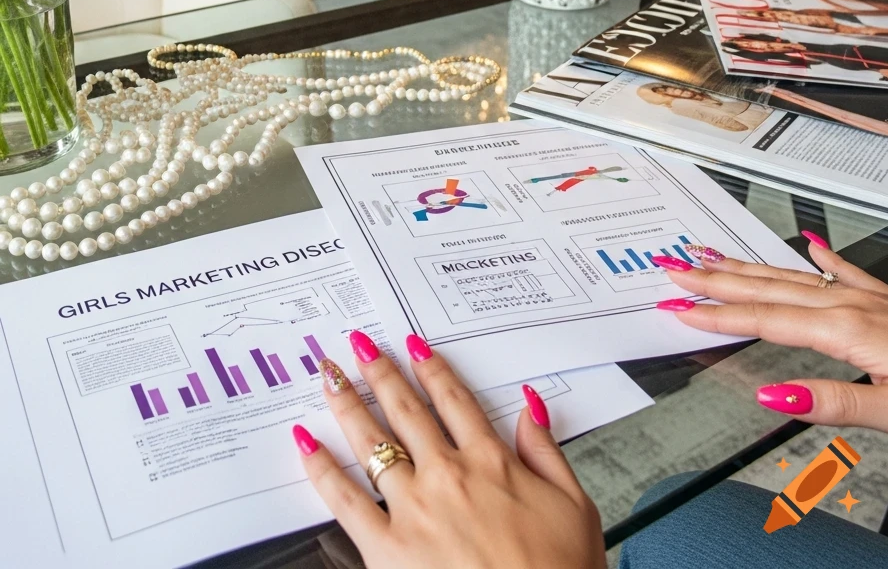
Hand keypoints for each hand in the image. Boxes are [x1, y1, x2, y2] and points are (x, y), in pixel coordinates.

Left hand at [292, 331, 604, 568]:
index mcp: (492, 463)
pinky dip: (322, 468)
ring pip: (372, 442)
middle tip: (359, 346)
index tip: (413, 346)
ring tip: (329, 377)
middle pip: (406, 411)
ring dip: (348, 403)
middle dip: (380, 373)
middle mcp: (448, 475)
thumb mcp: (575, 505)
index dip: (431, 369)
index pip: (455, 401)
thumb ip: (547, 451)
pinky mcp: (386, 548)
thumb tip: (529, 406)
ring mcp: (414, 509)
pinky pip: (346, 499)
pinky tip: (307, 443)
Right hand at [655, 235, 887, 430]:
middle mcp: (853, 304)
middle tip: (672, 266)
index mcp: (846, 328)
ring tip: (714, 254)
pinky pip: (847, 272)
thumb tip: (773, 395)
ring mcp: (871, 299)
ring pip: (797, 275)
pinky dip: (823, 259)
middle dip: (716, 279)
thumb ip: (833, 402)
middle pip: (769, 288)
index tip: (676, 305)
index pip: (764, 319)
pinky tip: (812, 246)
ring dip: (751, 266)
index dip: (715, 314)